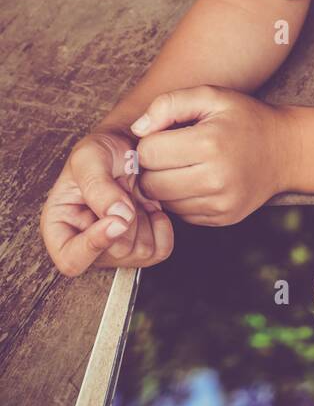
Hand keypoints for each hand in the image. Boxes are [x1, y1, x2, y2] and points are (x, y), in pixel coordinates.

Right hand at [40, 130, 174, 276]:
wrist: (127, 144)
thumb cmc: (101, 150)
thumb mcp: (89, 157)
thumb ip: (97, 185)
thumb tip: (118, 216)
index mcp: (59, 228)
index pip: (72, 261)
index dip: (96, 245)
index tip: (116, 218)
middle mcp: (86, 245)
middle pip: (116, 254)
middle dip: (128, 220)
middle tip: (124, 191)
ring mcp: (115, 249)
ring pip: (141, 253)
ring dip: (145, 220)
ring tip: (133, 197)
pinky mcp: (141, 245)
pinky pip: (161, 249)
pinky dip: (162, 226)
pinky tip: (150, 207)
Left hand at [130, 86, 291, 224]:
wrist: (285, 150)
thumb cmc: (244, 118)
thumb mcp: (210, 96)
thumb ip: (169, 104)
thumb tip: (137, 130)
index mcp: (208, 143)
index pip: (148, 152)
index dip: (150, 141)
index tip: (165, 134)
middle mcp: (215, 178)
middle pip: (150, 183)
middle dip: (152, 167)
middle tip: (169, 152)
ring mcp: (220, 203)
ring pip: (163, 202)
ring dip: (165, 185)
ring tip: (183, 165)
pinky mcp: (222, 218)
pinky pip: (181, 214)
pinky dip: (182, 198)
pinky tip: (196, 180)